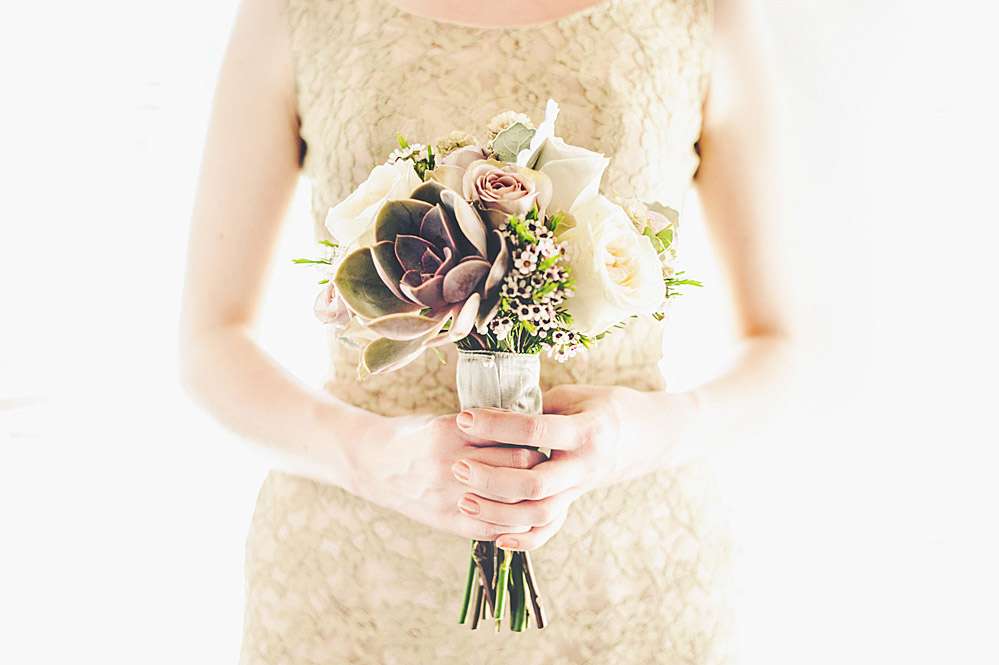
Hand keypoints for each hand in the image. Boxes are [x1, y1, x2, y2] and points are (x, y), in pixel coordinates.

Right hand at [344, 412, 549, 541]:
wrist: (372, 464)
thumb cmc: (415, 437)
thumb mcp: (445, 421)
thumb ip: (484, 428)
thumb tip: (532, 431)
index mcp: (453, 431)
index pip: (515, 436)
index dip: (534, 438)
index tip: (540, 437)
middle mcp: (452, 464)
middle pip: (518, 467)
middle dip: (537, 465)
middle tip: (543, 462)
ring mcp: (449, 496)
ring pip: (510, 502)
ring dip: (527, 496)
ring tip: (531, 487)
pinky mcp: (445, 520)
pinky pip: (491, 528)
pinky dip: (512, 523)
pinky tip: (519, 513)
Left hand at [452, 385, 697, 550]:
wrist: (649, 436)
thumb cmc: (606, 406)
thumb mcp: (575, 396)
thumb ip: (537, 407)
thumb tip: (492, 414)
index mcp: (586, 431)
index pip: (536, 429)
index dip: (496, 424)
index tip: (463, 418)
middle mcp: (584, 465)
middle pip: (535, 483)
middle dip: (491, 478)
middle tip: (458, 467)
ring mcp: (580, 489)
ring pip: (539, 514)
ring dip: (498, 513)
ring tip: (464, 500)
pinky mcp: (575, 502)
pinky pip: (550, 530)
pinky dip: (523, 539)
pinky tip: (494, 537)